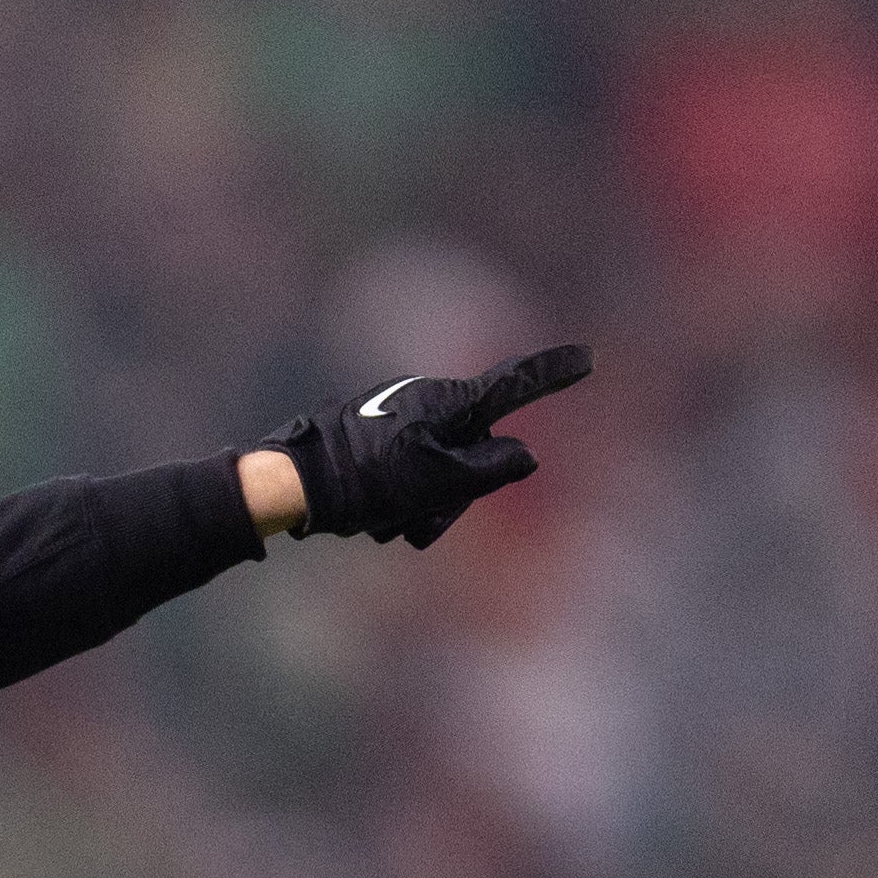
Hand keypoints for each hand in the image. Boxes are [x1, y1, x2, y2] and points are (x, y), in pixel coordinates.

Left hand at [258, 343, 592, 549]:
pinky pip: (401, 479)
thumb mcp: (439, 481)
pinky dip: (392, 504)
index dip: (553, 375)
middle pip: (471, 451)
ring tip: (382, 517)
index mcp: (447, 402)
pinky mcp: (370, 439)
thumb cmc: (365, 479)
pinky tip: (361, 516)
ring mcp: (395, 420)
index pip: (514, 385)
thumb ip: (492, 469)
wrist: (291, 483)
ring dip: (419, 507)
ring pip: (434, 474)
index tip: (586, 359)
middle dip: (455, 493)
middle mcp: (423, 403)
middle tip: (421, 512)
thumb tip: (525, 456)